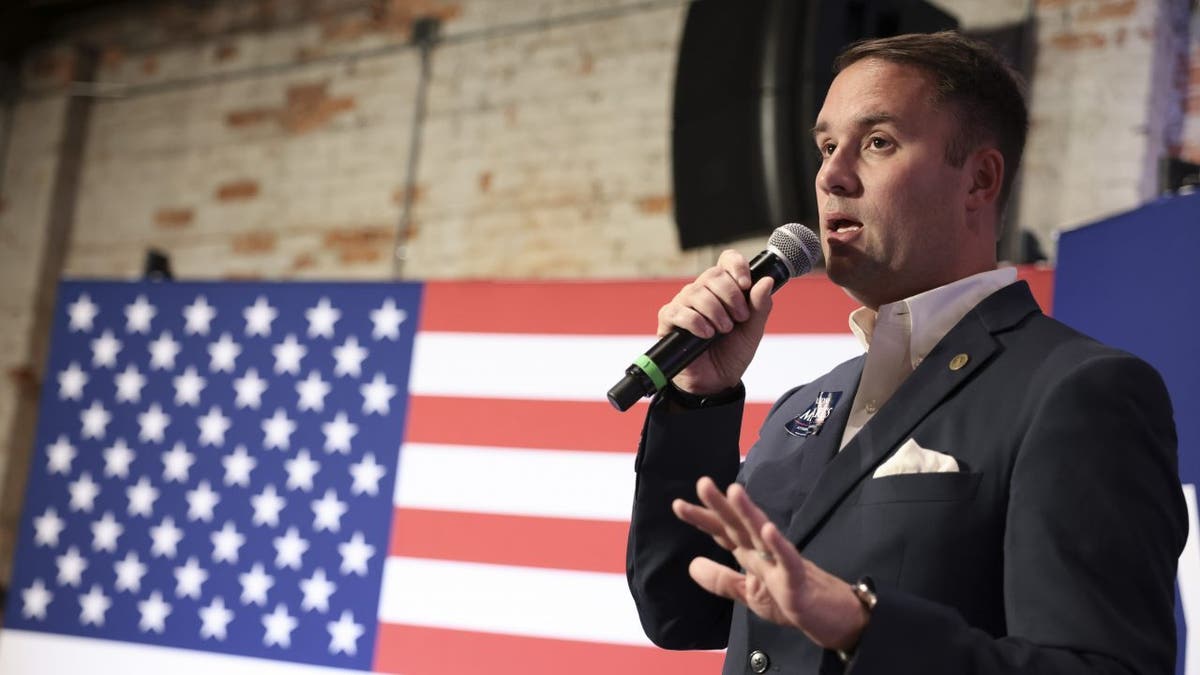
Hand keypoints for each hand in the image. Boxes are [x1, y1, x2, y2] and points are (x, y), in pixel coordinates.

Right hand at [656, 250, 774, 394]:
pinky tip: (706, 334)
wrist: (716, 382)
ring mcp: (683, 304)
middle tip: (739, 318)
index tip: (745, 284)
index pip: (726, 260)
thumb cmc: (732, 353)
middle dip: (731, 297)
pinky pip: (679, 311)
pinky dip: (696, 322)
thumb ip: (760, 306)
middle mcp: (702, 292)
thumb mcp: (753, 330)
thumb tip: (766, 281)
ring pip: (696, 292)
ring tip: (723, 330)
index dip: (736, 265)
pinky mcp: (669, 320)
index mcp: (723, 289)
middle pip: (713, 275)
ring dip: (715, 312)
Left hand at [672, 477, 868, 651]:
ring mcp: (781, 562)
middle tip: (702, 483)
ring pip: (763, 533)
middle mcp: (764, 551)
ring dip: (749, 512)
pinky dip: (778, 544)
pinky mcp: (798, 579)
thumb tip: (691, 565)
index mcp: (751, 555)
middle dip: (721, 505)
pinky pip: (788, 559)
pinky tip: (767, 530)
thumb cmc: (792, 601)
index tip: (678, 505)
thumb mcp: (749, 594)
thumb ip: (722, 580)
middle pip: (739, 525)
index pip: (723, 532)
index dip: (702, 518)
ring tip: (734, 492)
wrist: (832, 619)